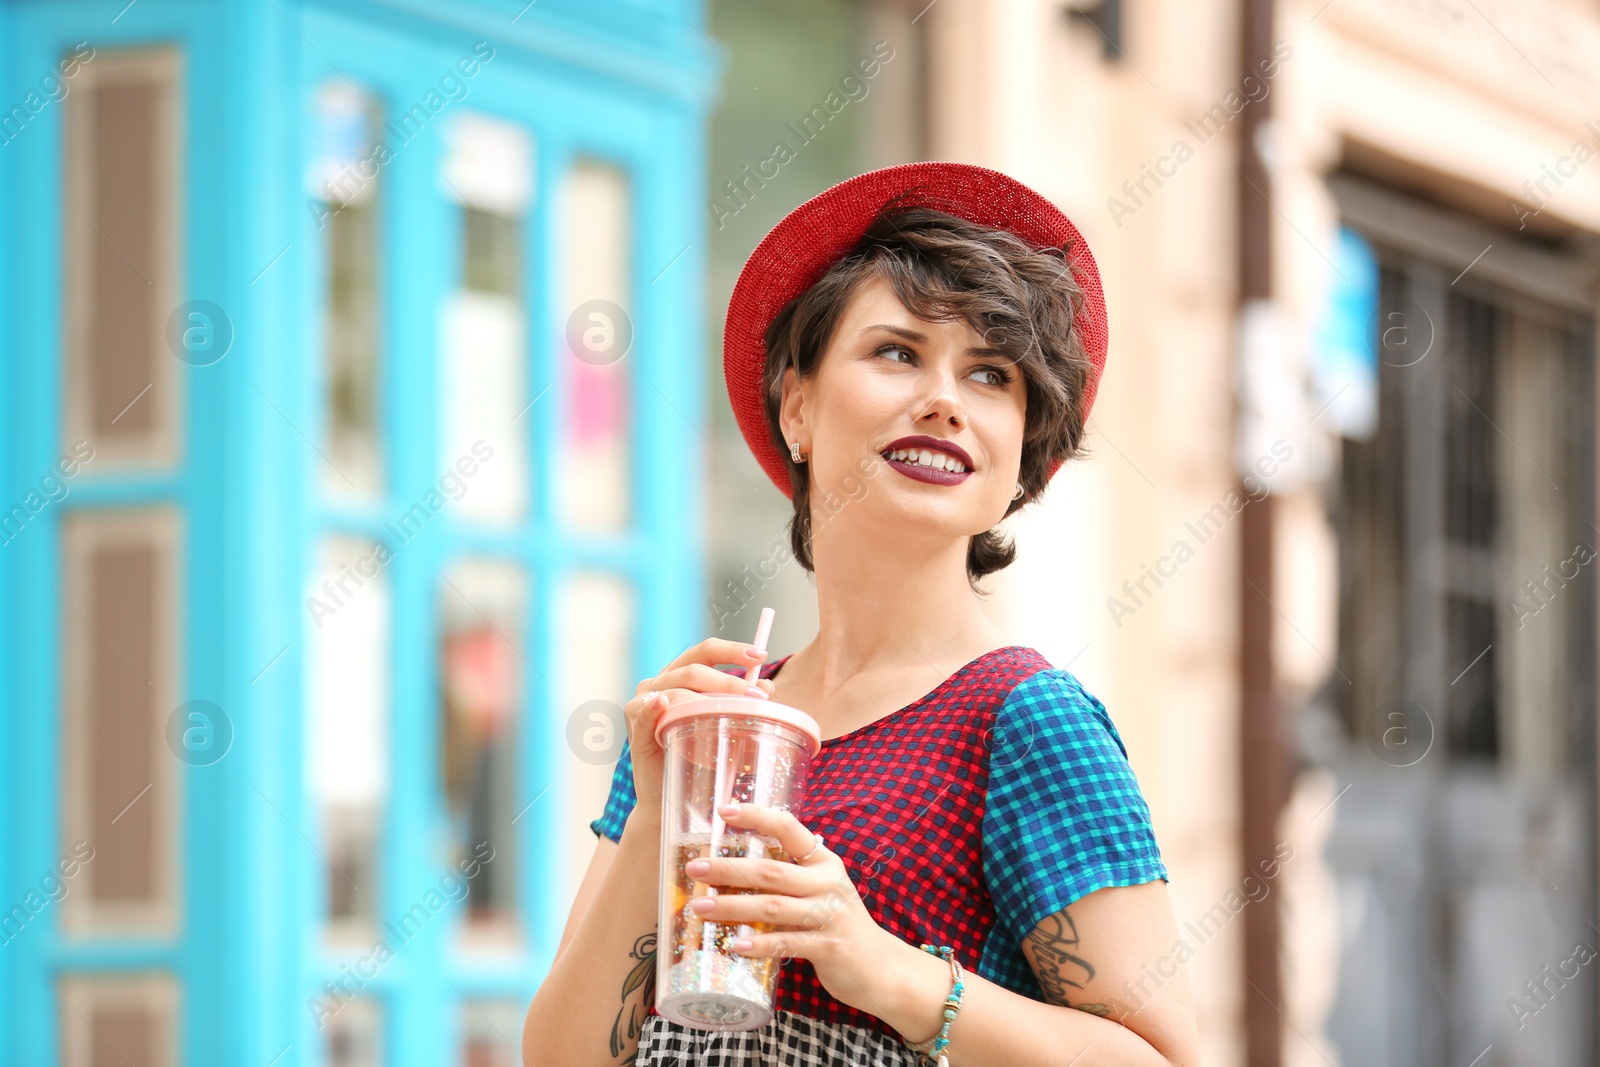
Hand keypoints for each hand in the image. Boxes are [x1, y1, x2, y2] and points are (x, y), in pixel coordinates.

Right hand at [624, 640, 775, 814]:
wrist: (669, 796)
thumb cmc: (695, 757)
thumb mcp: (720, 724)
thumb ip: (739, 703)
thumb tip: (767, 687)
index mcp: (678, 676)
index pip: (704, 652)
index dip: (732, 650)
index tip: (760, 654)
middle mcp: (657, 683)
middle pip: (693, 667)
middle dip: (728, 679)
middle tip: (756, 695)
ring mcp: (642, 704)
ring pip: (676, 689)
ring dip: (707, 698)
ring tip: (734, 708)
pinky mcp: (635, 730)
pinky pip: (644, 713)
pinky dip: (653, 707)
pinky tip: (662, 702)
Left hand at [681, 801, 893, 1016]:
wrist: (881, 966)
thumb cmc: (839, 924)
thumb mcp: (821, 890)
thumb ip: (788, 878)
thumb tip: (731, 869)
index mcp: (824, 862)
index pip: (789, 829)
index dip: (756, 817)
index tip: (724, 810)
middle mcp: (828, 883)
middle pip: (771, 871)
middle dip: (728, 869)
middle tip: (694, 868)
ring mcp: (830, 915)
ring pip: (772, 907)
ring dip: (732, 908)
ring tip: (700, 909)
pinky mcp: (829, 948)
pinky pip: (787, 943)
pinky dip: (760, 944)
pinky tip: (735, 945)